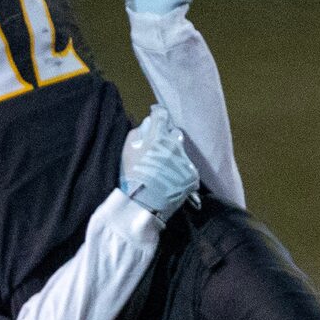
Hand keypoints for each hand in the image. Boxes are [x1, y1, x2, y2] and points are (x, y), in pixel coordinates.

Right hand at [119, 105, 198, 220]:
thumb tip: (148, 125)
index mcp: (157, 136)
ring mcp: (185, 160)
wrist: (141, 205)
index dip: (158, 114)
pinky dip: (180, 173)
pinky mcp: (192, 175)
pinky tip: (171, 182)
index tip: (156, 114)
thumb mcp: (127, 149)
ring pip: (182, 152)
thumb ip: (138, 133)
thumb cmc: (130, 176)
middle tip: (159, 150)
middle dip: (168, 138)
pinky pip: (188, 169)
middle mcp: (174, 144)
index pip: (161, 115)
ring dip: (175, 156)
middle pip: (175, 134)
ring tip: (164, 170)